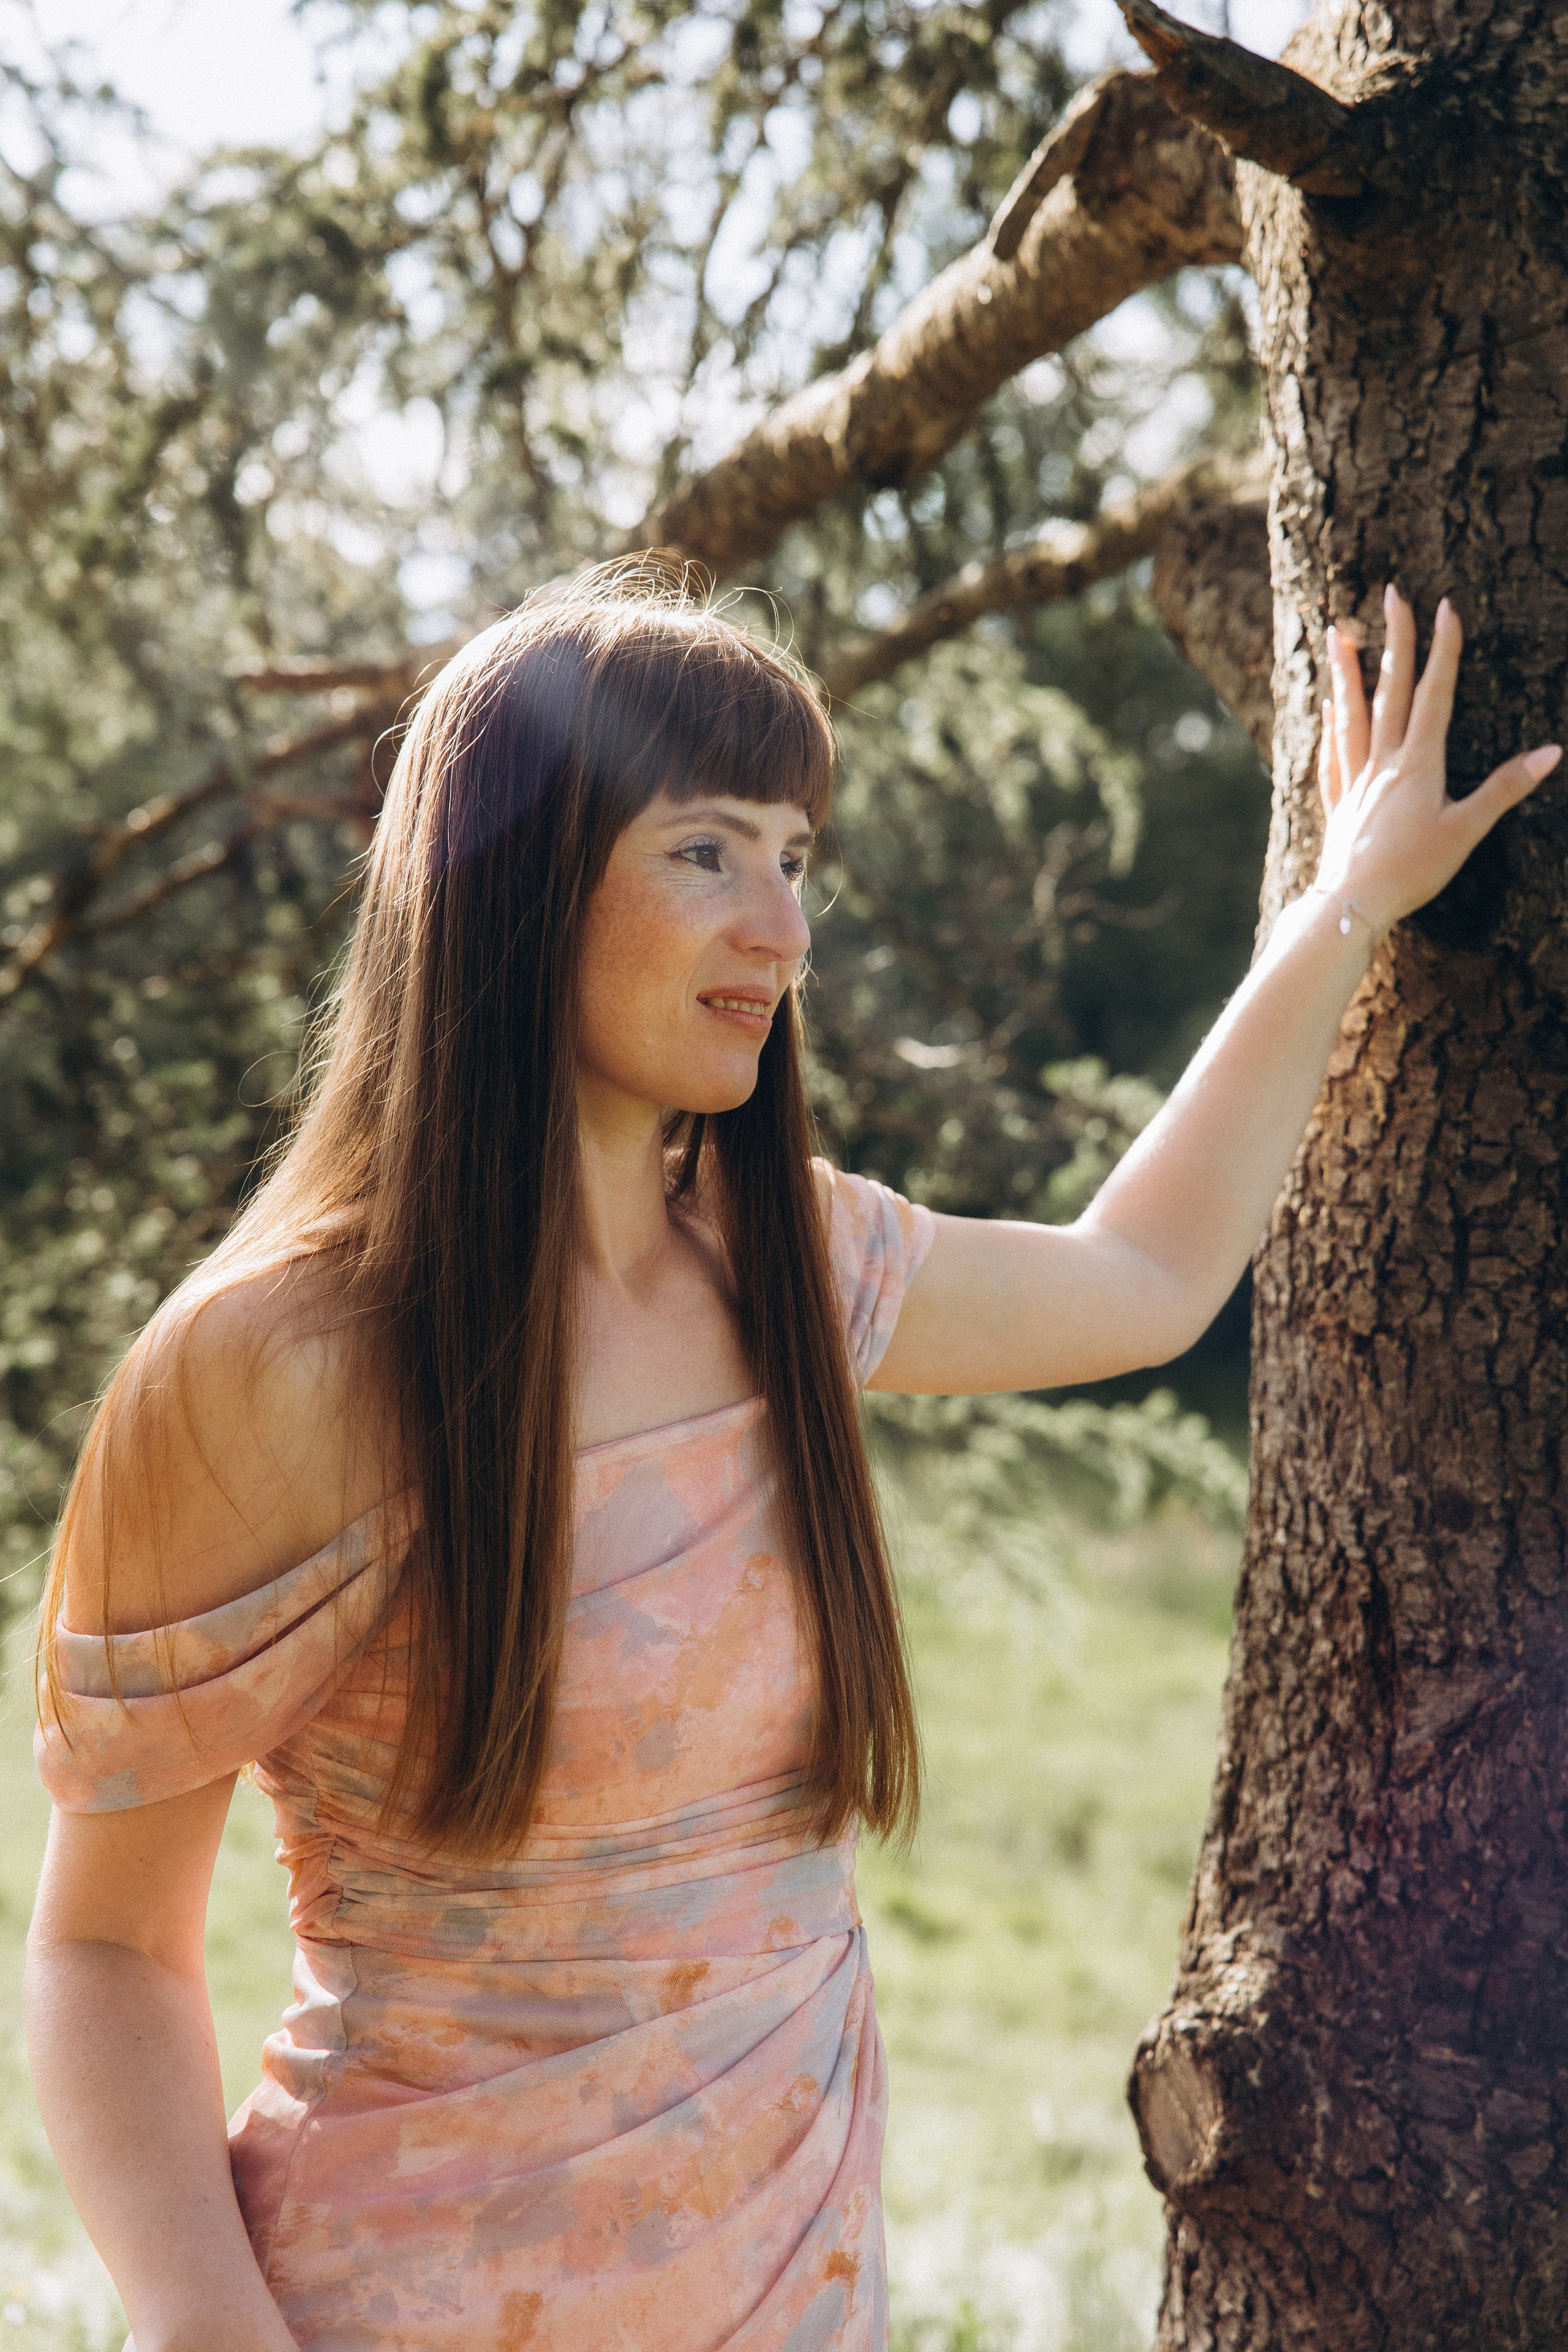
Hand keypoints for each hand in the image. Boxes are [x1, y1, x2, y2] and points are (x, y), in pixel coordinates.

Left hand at [1317, 585, 1560, 936]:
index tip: (1446, 605)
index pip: (1435, 694)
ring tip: (1341, 632)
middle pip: (1390, 691)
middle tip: (1391, 593)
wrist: (1352, 904)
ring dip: (1349, 671)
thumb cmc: (1412, 872)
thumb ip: (1506, 789)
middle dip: (1395, 639)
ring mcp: (1357, 781)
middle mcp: (1384, 764)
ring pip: (1352, 714)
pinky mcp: (1339, 804)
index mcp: (1418, 765)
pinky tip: (1327, 706)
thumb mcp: (1467, 831)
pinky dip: (1332, 725)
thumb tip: (1552, 752)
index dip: (1444, 649)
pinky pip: (1334, 754)